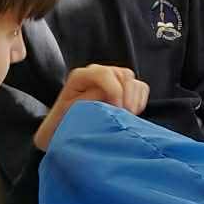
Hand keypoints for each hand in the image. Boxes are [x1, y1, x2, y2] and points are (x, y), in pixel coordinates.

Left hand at [33, 64, 149, 152]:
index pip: (104, 74)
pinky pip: (140, 88)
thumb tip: (110, 96)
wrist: (63, 130)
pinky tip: (131, 113)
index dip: (114, 90)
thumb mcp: (71, 112)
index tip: (117, 109)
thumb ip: (90, 101)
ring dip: (134, 99)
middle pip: (122, 74)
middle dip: (127, 96)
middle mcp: (97, 72)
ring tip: (127, 116)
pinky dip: (140, 101)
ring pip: (133, 80)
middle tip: (124, 115)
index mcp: (81, 76)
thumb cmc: (64, 123)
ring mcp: (111, 79)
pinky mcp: (122, 87)